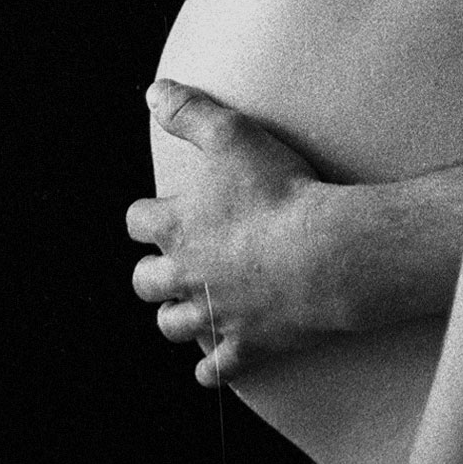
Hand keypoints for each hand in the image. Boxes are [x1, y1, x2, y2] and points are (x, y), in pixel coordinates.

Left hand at [127, 80, 323, 386]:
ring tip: (192, 305)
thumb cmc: (279, 190)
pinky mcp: (246, 345)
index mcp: (176, 228)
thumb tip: (153, 92)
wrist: (324, 252)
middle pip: (146, 283)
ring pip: (172, 327)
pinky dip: (211, 367)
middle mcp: (186, 277)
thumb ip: (189, 111)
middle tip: (174, 262)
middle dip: (154, 273)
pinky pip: (214, 371)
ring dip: (177, 317)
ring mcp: (214, 316)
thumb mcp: (231, 134)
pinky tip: (215, 360)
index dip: (149, 215)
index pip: (138, 222)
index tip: (164, 211)